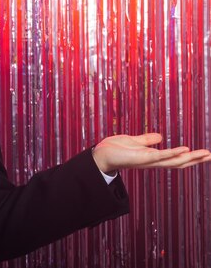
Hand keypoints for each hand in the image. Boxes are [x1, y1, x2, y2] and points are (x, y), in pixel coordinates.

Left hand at [92, 133, 210, 174]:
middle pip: (178, 162)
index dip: (189, 156)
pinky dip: (173, 153)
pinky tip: (185, 149)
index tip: (204, 154)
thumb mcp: (134, 142)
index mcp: (152, 157)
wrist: (100, 154)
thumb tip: (160, 136)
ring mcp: (148, 161)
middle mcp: (153, 161)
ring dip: (189, 158)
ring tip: (205, 154)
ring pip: (173, 161)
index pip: (174, 158)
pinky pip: (160, 156)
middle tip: (210, 155)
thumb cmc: (115, 149)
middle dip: (195, 159)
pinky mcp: (142, 158)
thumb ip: (147, 140)